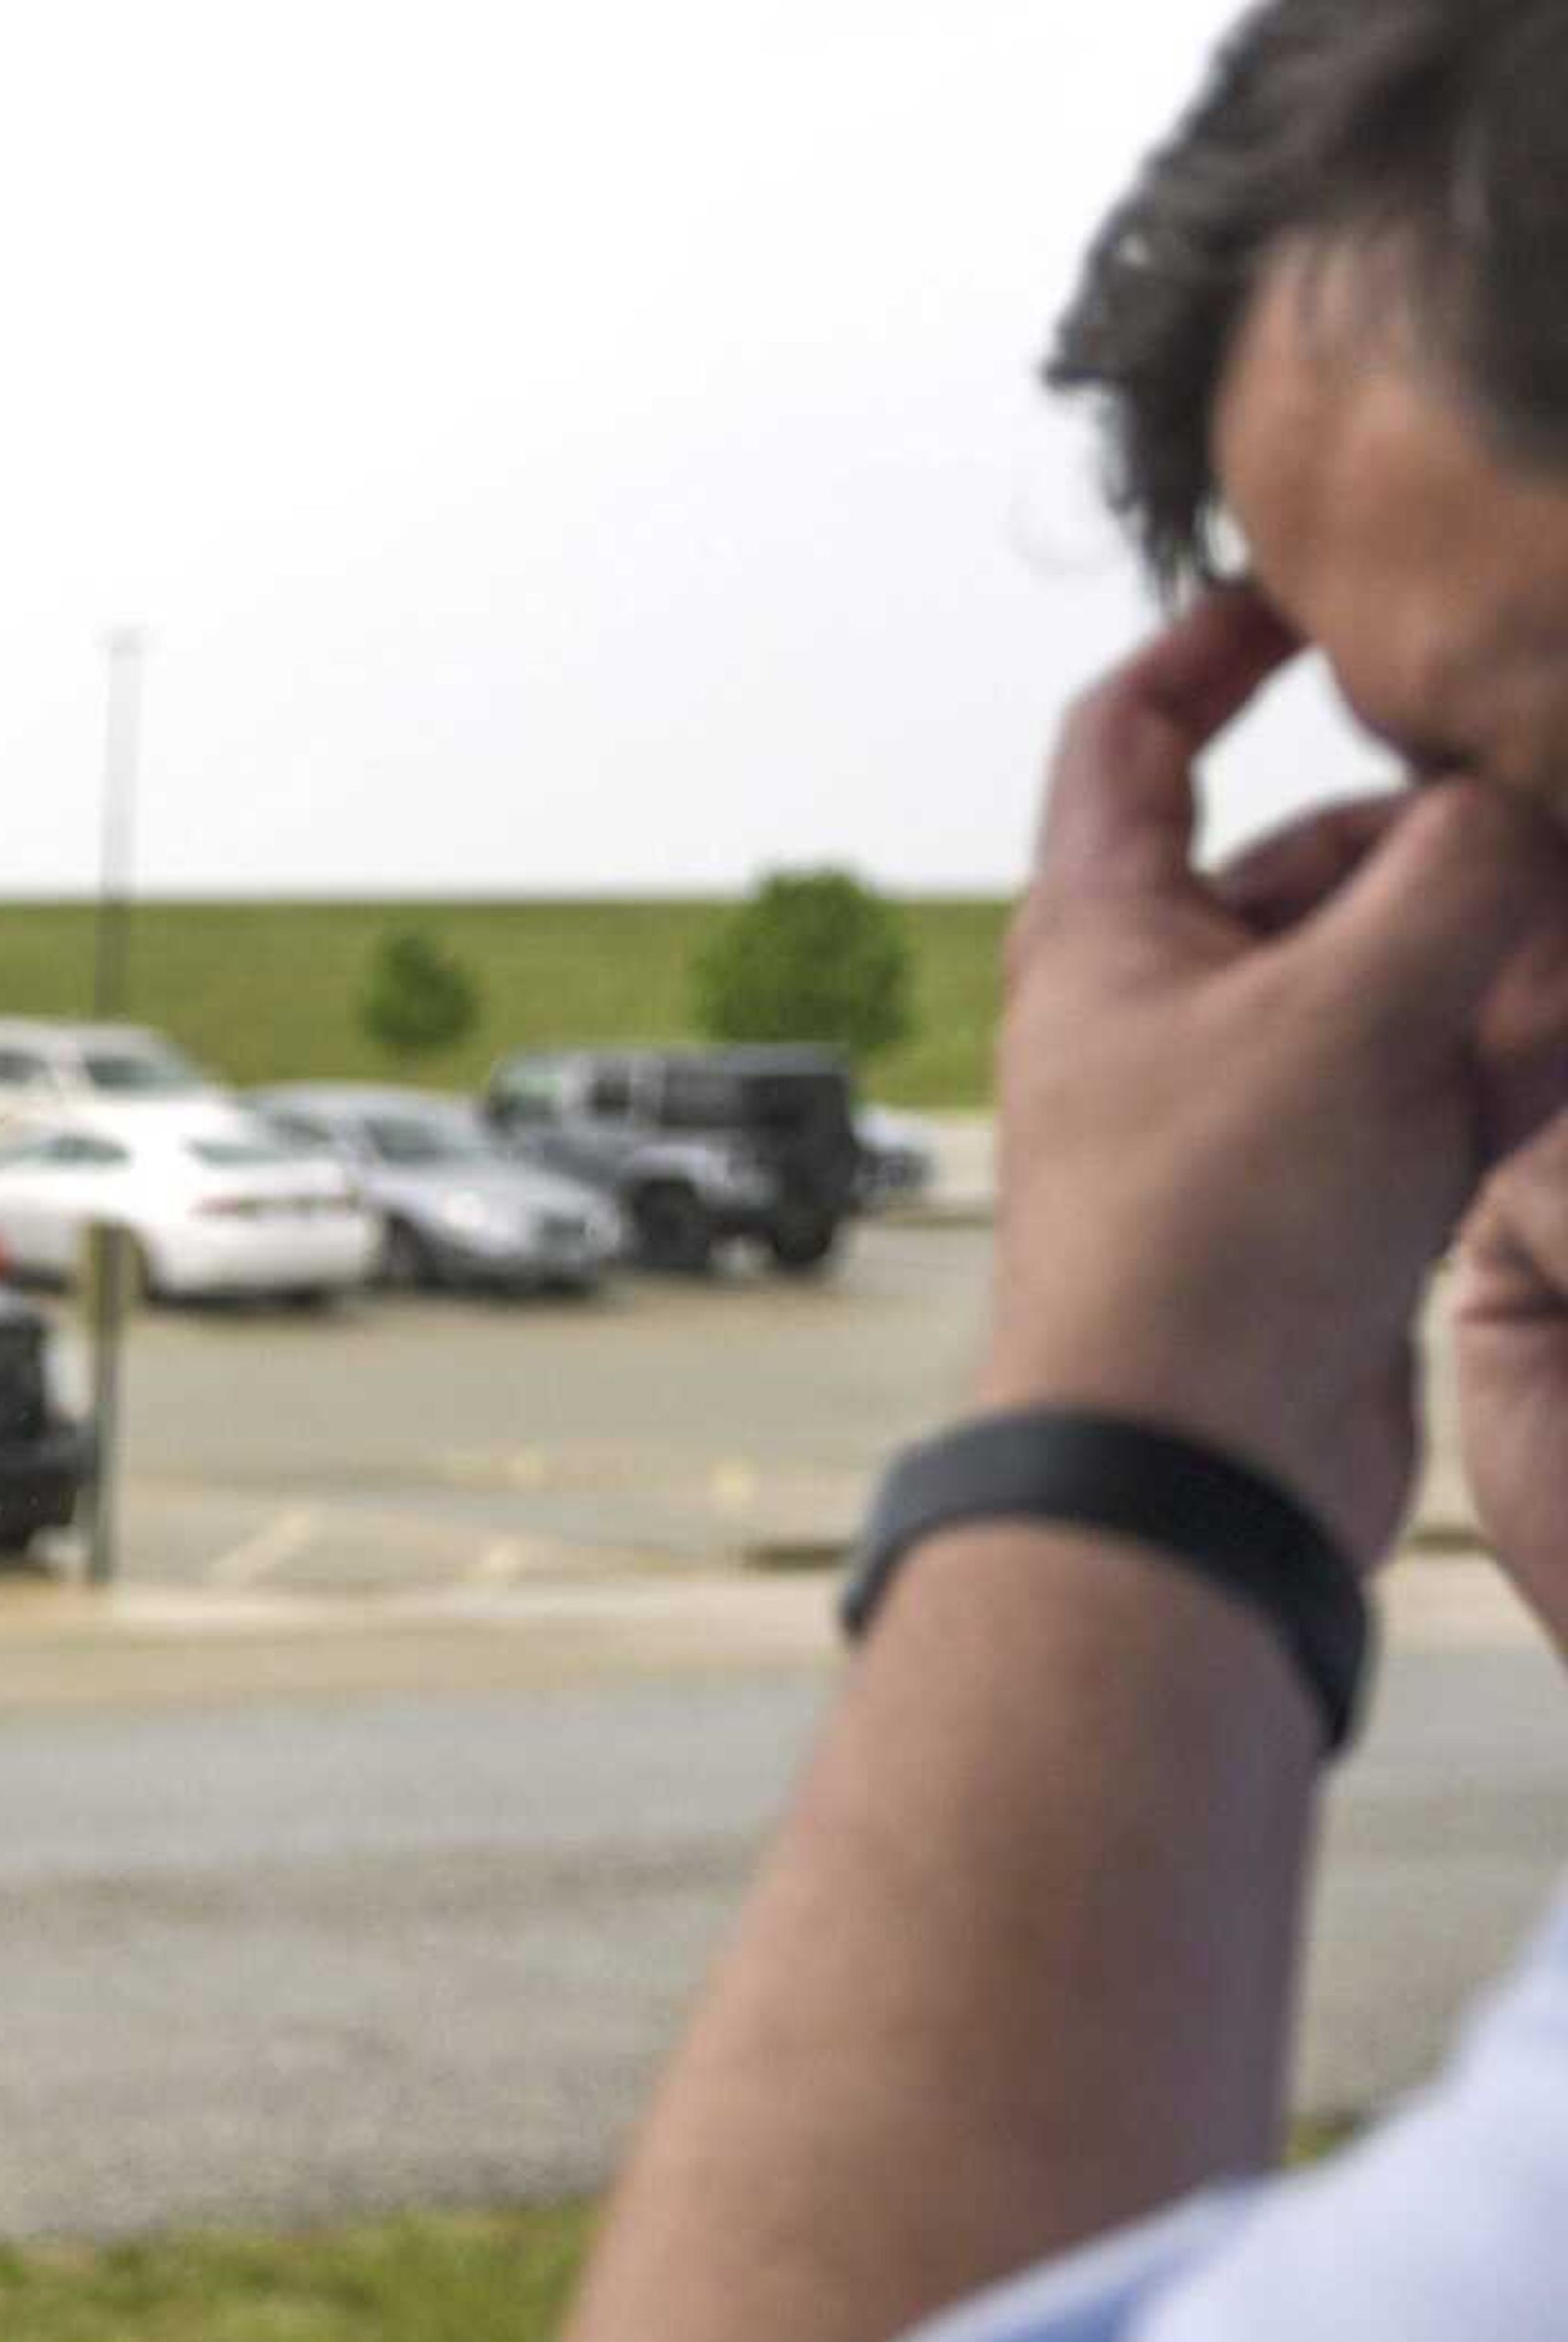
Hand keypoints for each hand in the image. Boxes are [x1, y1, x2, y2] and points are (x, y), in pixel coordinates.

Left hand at [977, 588, 1567, 1565]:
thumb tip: (1523, 781)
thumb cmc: (1211, 1235)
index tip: (1320, 593)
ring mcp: (1240, 1101)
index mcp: (1104, 929)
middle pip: (1308, 860)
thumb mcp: (1349, 1007)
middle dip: (1438, 837)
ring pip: (1390, 973)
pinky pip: (1428, 1083)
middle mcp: (1158, 1004)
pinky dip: (1503, 1056)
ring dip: (1492, 951)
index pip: (1131, 733)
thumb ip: (1459, 871)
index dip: (1214, 646)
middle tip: (1553, 823)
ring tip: (1564, 949)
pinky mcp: (1317, 1194)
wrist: (1192, 1464)